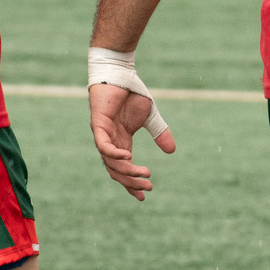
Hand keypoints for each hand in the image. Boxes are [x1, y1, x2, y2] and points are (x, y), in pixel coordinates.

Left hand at [89, 82, 175, 200]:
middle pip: (116, 170)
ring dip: (127, 170)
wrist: (120, 73)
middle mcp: (110, 142)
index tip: (143, 196)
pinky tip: (127, 158)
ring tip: (143, 174)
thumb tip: (172, 151)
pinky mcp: (98, 124)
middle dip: (131, 182)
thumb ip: (159, 133)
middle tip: (147, 188)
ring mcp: (103, 134)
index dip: (132, 183)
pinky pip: (103, 146)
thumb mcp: (150, 117)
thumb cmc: (132, 93)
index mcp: (121, 142)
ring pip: (110, 162)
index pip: (123, 169)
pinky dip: (114, 154)